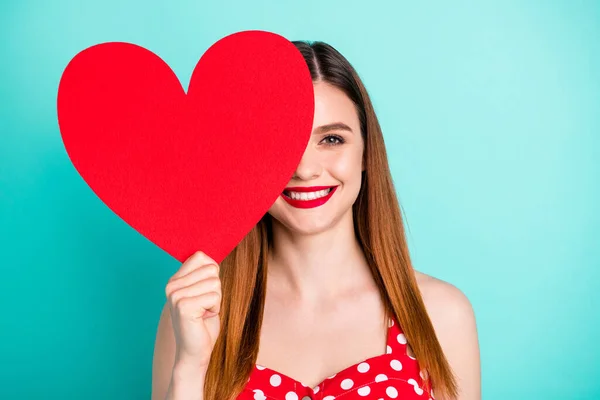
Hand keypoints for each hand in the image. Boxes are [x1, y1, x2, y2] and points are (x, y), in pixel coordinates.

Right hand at [165, 251, 221, 367]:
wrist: (195, 352)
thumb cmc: (203, 323)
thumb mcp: (203, 293)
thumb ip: (204, 275)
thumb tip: (212, 259)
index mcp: (175, 280)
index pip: (200, 256)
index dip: (211, 273)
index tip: (204, 291)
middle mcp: (172, 285)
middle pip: (211, 269)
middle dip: (215, 289)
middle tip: (204, 306)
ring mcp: (176, 295)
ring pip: (214, 283)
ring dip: (216, 300)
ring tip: (203, 313)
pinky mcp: (184, 306)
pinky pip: (214, 296)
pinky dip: (215, 309)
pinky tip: (203, 318)